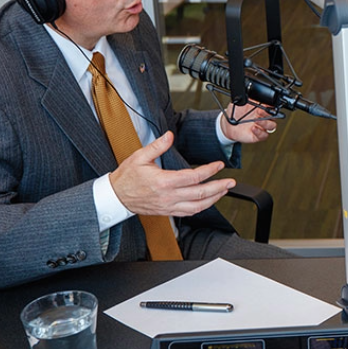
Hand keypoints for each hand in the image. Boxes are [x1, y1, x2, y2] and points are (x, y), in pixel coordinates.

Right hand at [110, 131, 234, 216]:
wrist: (116, 197)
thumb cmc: (127, 177)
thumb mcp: (140, 157)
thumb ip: (157, 146)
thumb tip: (170, 135)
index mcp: (164, 182)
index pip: (193, 177)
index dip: (209, 171)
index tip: (219, 165)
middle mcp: (169, 196)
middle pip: (200, 193)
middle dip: (219, 187)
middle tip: (231, 181)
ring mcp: (169, 206)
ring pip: (198, 206)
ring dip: (214, 199)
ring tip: (224, 191)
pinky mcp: (168, 211)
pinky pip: (189, 213)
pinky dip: (202, 207)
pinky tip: (209, 201)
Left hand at [219, 103, 277, 142]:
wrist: (228, 125)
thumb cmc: (235, 113)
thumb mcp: (240, 102)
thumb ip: (247, 98)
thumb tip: (251, 91)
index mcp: (261, 109)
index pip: (271, 107)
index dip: (270, 106)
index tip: (265, 105)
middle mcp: (263, 118)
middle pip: (274, 117)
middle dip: (269, 114)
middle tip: (260, 112)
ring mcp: (261, 127)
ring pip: (272, 126)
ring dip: (266, 123)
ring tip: (257, 120)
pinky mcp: (258, 136)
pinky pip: (264, 135)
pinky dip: (260, 132)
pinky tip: (253, 128)